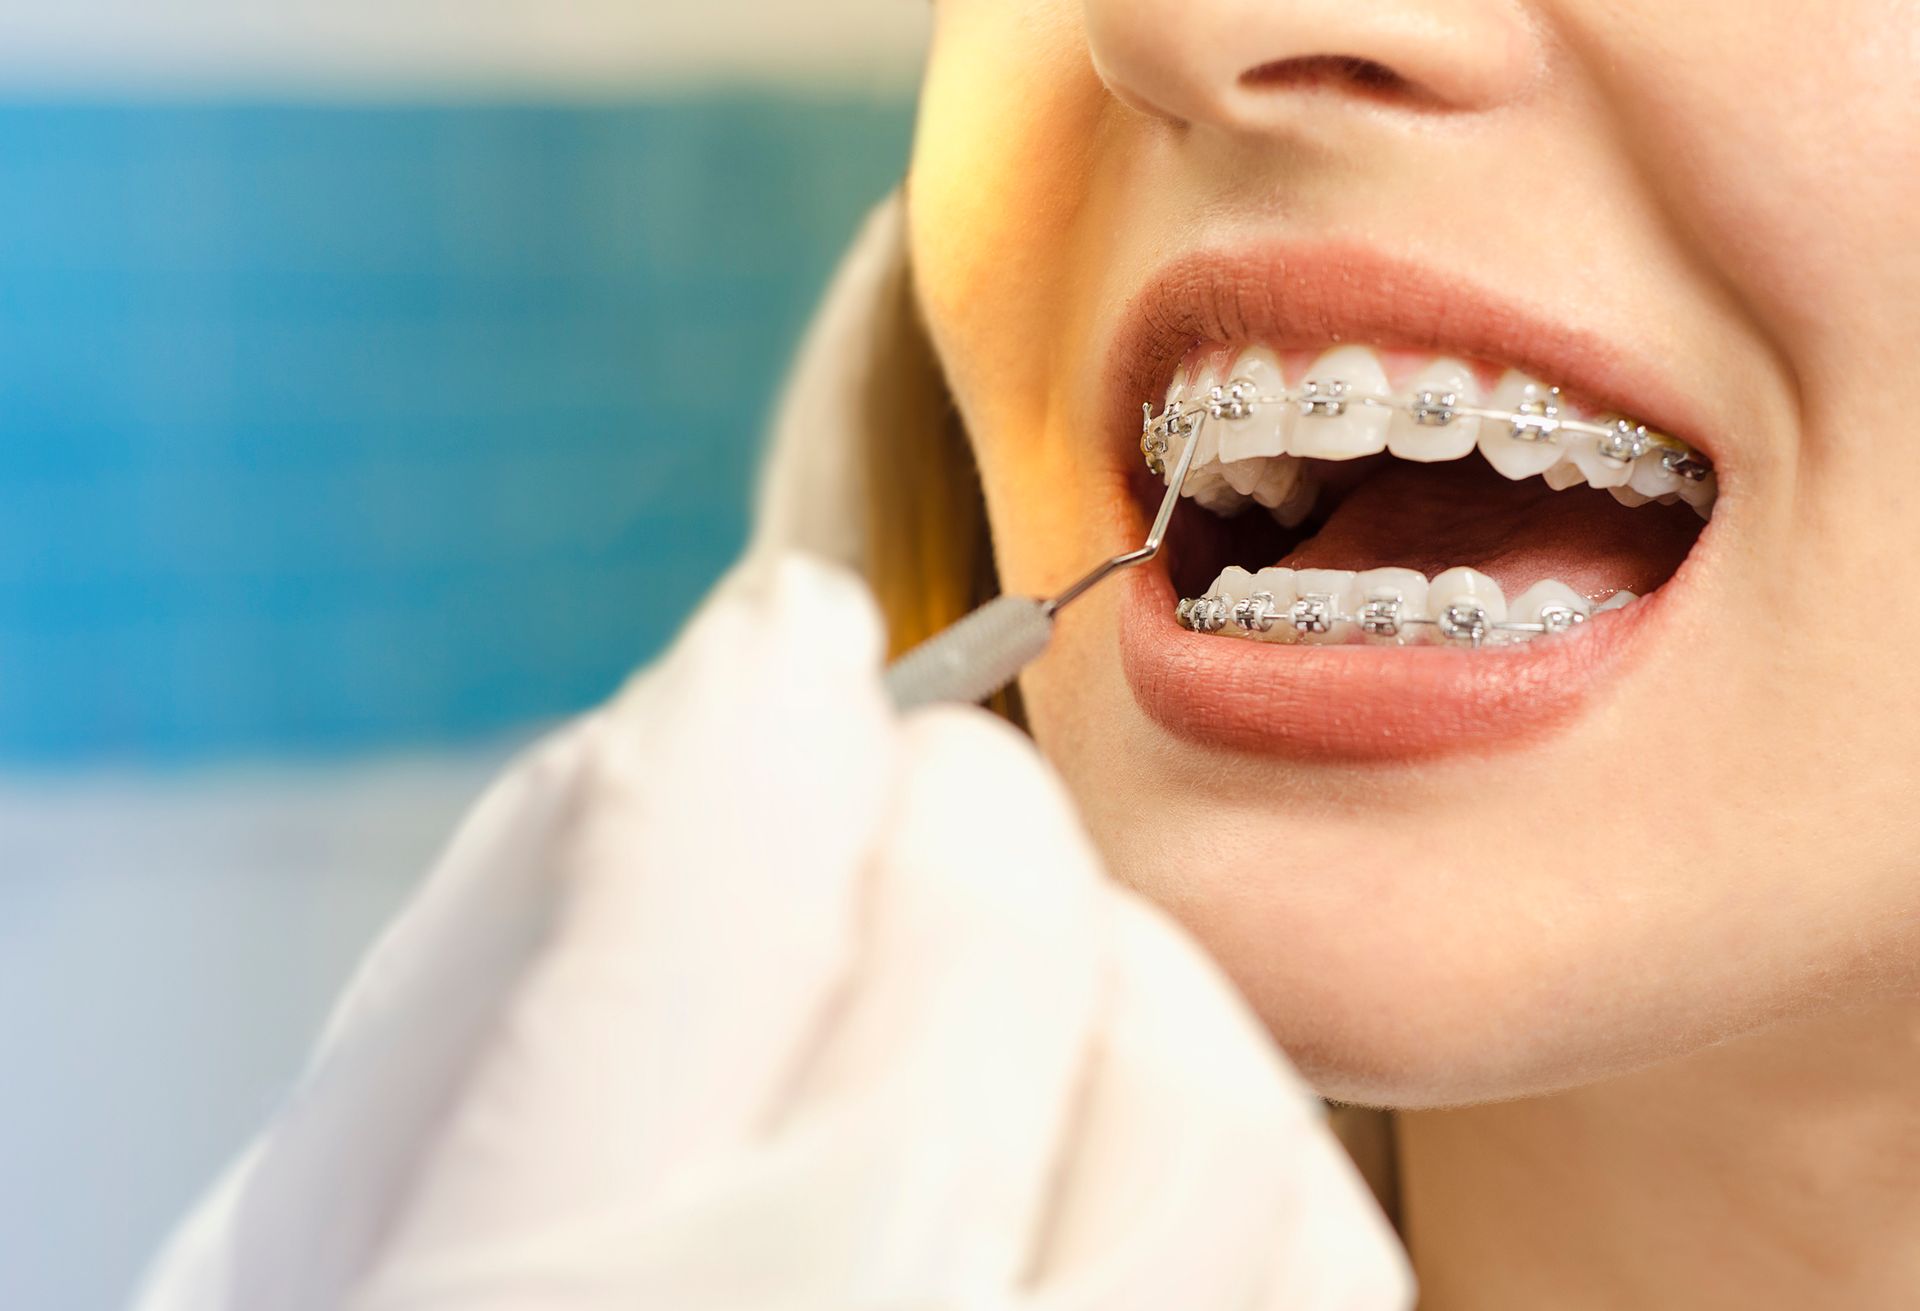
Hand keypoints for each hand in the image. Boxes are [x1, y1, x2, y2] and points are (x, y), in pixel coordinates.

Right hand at [136, 554, 1411, 1310]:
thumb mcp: (368, 1199)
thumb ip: (518, 933)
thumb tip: (761, 674)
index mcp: (539, 1296)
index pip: (721, 871)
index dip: (772, 695)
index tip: (791, 649)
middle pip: (996, 928)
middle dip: (947, 806)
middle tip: (890, 819)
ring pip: (1196, 1078)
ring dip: (1099, 980)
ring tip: (990, 1030)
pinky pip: (1313, 1233)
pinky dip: (1214, 1146)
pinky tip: (1086, 1164)